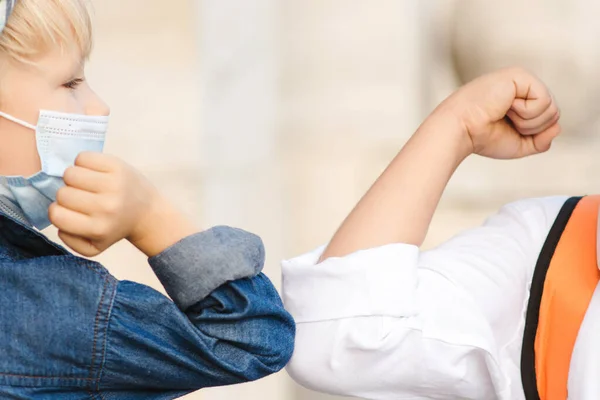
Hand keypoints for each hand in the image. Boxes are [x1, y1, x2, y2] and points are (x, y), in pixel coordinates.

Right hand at [49, 152, 164, 256]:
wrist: (147, 212)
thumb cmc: (113, 227)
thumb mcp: (93, 246)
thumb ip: (69, 240)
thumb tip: (59, 219)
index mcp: (98, 228)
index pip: (56, 214)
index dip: (58, 210)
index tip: (69, 211)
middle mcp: (107, 207)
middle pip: (62, 193)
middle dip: (67, 195)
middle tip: (81, 198)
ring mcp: (113, 184)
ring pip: (70, 173)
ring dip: (73, 178)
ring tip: (86, 185)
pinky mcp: (118, 166)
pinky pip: (83, 157)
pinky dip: (83, 163)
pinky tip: (94, 173)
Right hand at [442, 67, 560, 158]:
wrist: (460, 130)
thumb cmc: (482, 137)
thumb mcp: (518, 144)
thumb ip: (540, 140)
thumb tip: (558, 127)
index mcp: (520, 100)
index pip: (547, 117)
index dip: (534, 132)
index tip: (507, 130)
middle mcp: (522, 87)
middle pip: (553, 112)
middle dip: (533, 128)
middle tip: (507, 122)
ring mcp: (521, 79)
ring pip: (551, 108)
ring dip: (529, 121)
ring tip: (505, 114)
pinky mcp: (520, 76)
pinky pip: (544, 100)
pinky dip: (527, 112)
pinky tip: (507, 106)